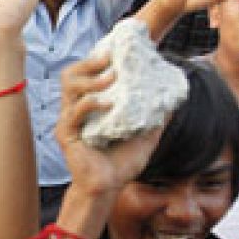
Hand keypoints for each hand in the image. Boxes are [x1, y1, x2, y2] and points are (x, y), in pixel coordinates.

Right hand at [55, 56, 166, 196]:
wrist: (107, 188)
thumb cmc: (121, 164)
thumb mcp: (145, 136)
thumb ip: (155, 117)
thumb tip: (172, 100)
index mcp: (90, 106)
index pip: (87, 74)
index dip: (97, 59)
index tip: (117, 50)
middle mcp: (75, 109)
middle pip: (71, 74)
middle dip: (89, 62)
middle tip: (110, 57)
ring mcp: (68, 120)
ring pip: (69, 86)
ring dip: (91, 78)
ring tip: (111, 77)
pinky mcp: (66, 133)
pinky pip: (75, 111)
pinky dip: (91, 102)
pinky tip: (108, 103)